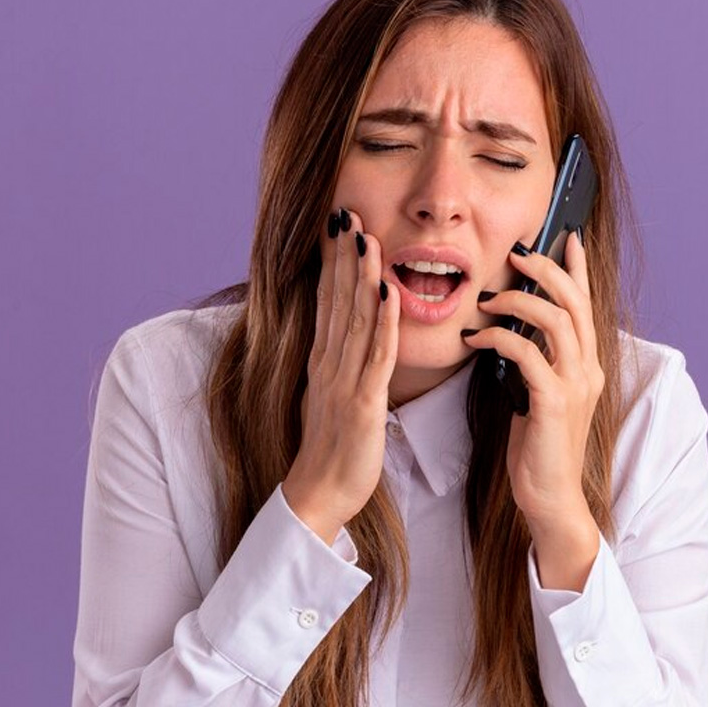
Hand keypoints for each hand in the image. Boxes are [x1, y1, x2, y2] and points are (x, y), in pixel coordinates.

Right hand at [282, 208, 398, 543]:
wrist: (318, 493)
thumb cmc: (330, 450)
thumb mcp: (330, 397)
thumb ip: (336, 365)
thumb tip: (340, 338)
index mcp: (323, 361)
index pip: (328, 302)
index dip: (333, 263)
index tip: (339, 227)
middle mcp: (329, 364)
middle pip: (337, 301)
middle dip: (343, 257)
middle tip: (347, 213)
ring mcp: (344, 382)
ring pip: (356, 320)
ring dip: (361, 277)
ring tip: (366, 238)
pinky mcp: (363, 403)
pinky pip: (376, 356)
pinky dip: (384, 322)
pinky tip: (389, 291)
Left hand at [461, 231, 603, 534]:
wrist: (550, 496)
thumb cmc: (538, 448)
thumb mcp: (538, 396)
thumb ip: (536, 363)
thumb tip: (513, 331)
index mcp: (585, 365)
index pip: (586, 305)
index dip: (577, 268)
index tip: (566, 236)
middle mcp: (587, 369)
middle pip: (574, 302)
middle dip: (546, 270)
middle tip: (516, 254)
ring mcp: (574, 384)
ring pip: (555, 320)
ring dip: (518, 300)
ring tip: (488, 297)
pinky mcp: (554, 402)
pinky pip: (527, 354)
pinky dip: (500, 337)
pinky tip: (476, 336)